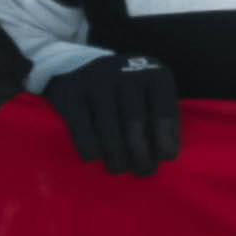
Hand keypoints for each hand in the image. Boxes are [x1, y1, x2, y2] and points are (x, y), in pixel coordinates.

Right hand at [46, 55, 181, 176]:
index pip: (164, 114)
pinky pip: (82, 131)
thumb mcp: (151, 97)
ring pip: (109, 132)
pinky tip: (94, 157)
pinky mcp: (71, 92)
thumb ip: (162, 122)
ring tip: (118, 168)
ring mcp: (97, 80)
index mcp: (155, 75)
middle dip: (140, 156)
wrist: (79, 64)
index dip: (164, 142)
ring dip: (116, 158)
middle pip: (135, 126)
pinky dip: (90, 150)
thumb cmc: (127, 94)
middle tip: (142, 171)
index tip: (162, 159)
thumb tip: (165, 156)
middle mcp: (127, 74)